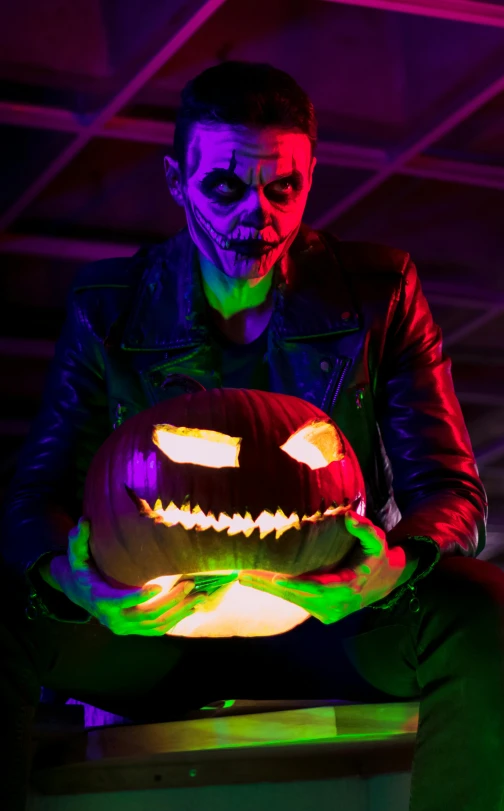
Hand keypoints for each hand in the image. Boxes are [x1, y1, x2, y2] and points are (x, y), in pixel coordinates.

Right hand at [47, 518, 208, 635]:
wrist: (80, 594)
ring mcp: (124, 627)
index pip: (119, 601)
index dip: (138, 596)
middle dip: (170, 600)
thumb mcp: (75, 554)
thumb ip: (79, 539)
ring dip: (179, 611)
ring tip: (199, 596)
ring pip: (155, 624)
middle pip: (145, 614)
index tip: (159, 586)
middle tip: (190, 583)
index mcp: (99, 599)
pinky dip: (175, 620)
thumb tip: (83, 521)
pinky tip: (192, 608)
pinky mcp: (133, 630)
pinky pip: (157, 630)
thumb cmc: (82, 569)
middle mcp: (112, 618)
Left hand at [238, 511, 417, 624]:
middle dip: (271, 586)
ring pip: (295, 601)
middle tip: (244, 575)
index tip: (276, 578)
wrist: (384, 581)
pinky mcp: (323, 614)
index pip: (320, 588)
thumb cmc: (374, 555)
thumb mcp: (376, 539)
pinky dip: (278, 592)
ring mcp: (330, 613)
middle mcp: (338, 604)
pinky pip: (298, 602)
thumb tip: (348, 516)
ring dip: (269, 590)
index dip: (298, 585)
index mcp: (350, 585)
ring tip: (243, 577)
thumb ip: (364, 529)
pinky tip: (257, 582)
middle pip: (299, 596)